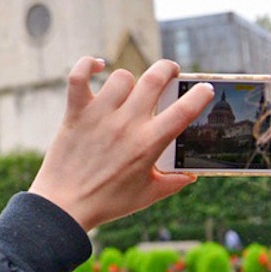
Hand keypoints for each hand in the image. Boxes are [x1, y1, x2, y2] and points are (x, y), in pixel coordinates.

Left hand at [28, 58, 214, 231]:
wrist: (65, 206)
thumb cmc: (107, 202)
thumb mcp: (147, 196)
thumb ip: (173, 183)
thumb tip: (191, 175)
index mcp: (149, 143)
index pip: (184, 111)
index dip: (199, 95)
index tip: (205, 89)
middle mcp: (126, 123)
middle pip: (154, 79)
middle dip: (168, 69)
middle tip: (171, 73)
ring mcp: (100, 115)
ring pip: (122, 77)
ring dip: (130, 80)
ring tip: (130, 90)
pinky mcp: (76, 112)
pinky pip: (79, 76)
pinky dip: (88, 65)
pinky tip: (98, 65)